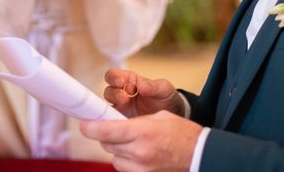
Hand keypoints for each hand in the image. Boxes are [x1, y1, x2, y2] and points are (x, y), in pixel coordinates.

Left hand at [80, 111, 201, 171]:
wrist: (199, 154)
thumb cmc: (181, 132)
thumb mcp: (158, 116)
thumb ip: (135, 120)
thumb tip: (114, 122)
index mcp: (143, 132)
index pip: (107, 131)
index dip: (91, 127)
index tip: (84, 125)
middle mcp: (139, 152)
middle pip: (107, 144)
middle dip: (106, 134)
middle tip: (112, 127)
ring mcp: (141, 168)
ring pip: (114, 157)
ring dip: (116, 148)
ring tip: (130, 141)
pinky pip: (123, 167)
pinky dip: (124, 159)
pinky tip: (135, 152)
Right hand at [103, 69, 184, 117]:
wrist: (175, 117)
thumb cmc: (167, 99)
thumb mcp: (164, 89)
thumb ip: (152, 86)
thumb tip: (140, 84)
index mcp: (130, 81)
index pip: (114, 76)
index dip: (114, 77)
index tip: (120, 81)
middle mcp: (122, 94)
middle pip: (108, 91)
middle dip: (114, 93)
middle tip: (124, 98)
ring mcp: (121, 110)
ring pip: (107, 108)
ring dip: (113, 108)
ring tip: (125, 114)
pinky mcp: (122, 123)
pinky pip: (112, 122)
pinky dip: (113, 123)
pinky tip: (120, 125)